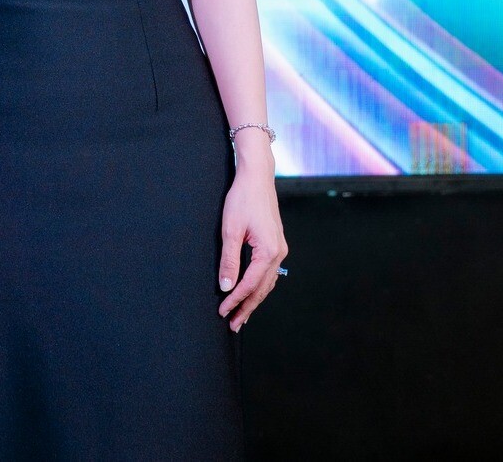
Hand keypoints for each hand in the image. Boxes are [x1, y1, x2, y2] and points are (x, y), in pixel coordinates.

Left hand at [217, 163, 287, 331]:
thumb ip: (229, 260)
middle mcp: (279, 253)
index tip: (223, 312)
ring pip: (267, 283)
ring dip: (253, 299)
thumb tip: (226, 286)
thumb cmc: (242, 199)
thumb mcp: (230, 229)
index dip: (236, 300)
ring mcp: (280, 249)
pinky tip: (251, 292)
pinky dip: (258, 286)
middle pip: (262, 289)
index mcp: (269, 252)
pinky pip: (268, 273)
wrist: (257, 178)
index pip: (250, 284)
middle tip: (233, 325)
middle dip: (247, 307)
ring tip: (241, 315)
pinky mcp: (276, 244)